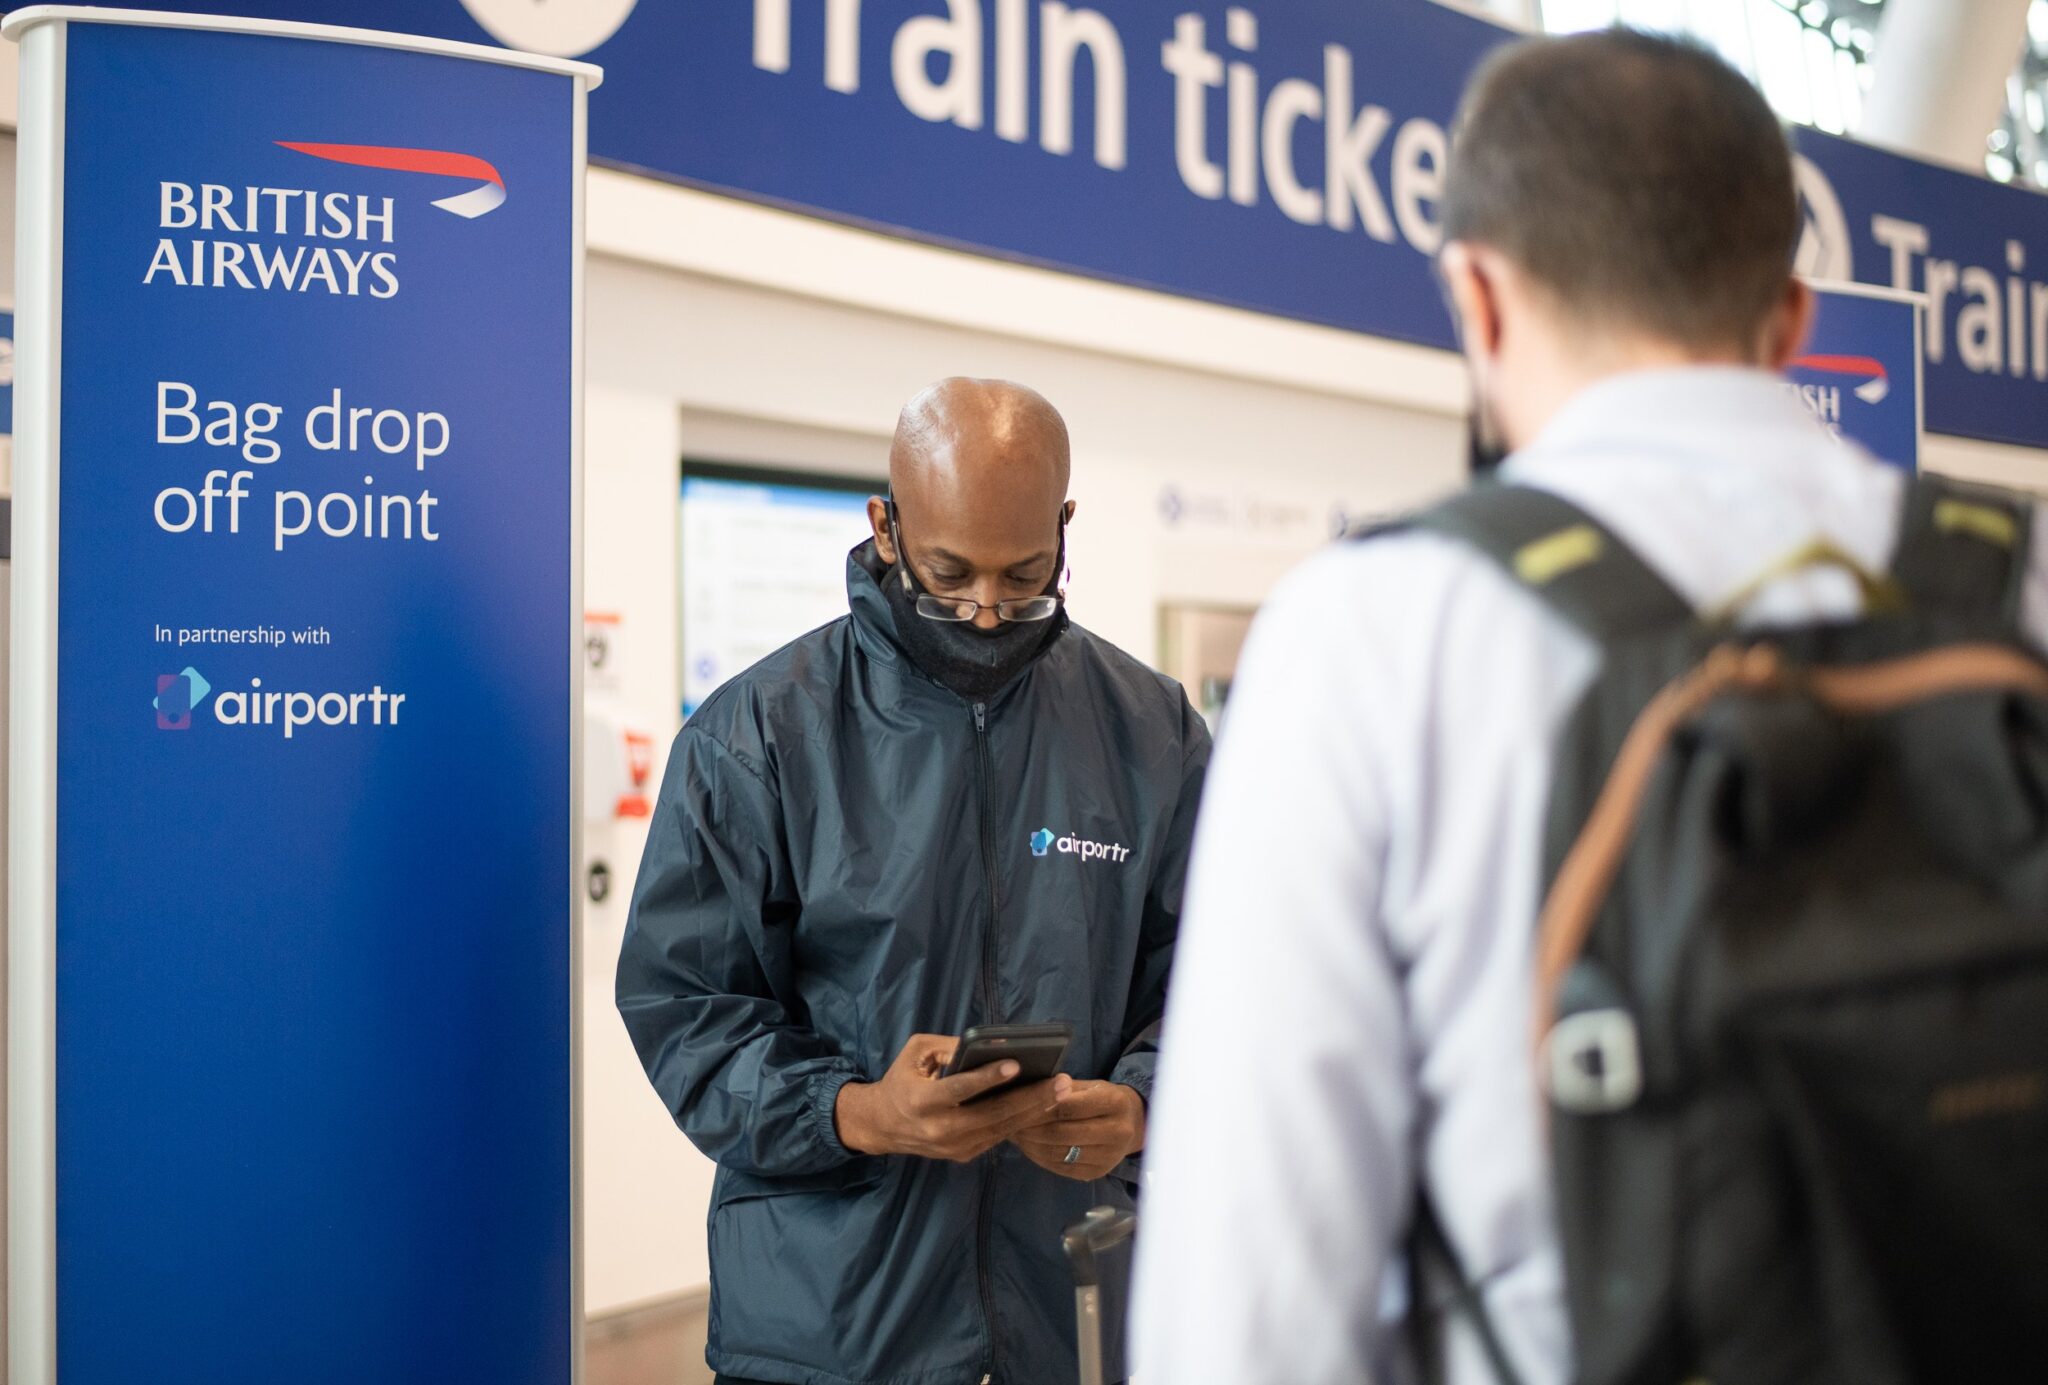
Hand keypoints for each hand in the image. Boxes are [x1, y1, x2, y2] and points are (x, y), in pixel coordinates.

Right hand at [834, 1034, 1061, 1162]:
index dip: (988, 1078)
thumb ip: (949, 1047)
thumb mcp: (916, 1052)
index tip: (1016, 1064)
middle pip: (993, 1114)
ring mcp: (954, 1147)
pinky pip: (998, 1136)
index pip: (960, 1089)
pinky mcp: (964, 1155)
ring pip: (1001, 1129)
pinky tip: (1044, 1105)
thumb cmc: (902, 1080)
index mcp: (922, 1101)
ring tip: (1061, 1091)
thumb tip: (988, 1046)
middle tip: (1061, 1081)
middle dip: (1030, 1098)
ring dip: (1035, 1110)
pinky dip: (1022, 1121)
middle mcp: (939, 1129)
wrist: (883, 1125)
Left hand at [1010, 1077, 1145, 1181]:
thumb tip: (1033, 1089)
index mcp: (1115, 1103)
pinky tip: (1027, 1146)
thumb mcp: (1090, 1086)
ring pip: (1058, 1152)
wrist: (1131, 1124)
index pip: (1069, 1106)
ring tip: (1013, 1132)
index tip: (1018, 1102)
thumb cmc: (1102, 1098)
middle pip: (1061, 1132)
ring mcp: (1108, 1157)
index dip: (1040, 1105)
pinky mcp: (1097, 1173)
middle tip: (1008, 1120)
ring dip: (1030, 1144)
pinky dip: (1039, 1156)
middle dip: (1030, 1127)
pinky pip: (1060, 1167)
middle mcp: (1117, 1132)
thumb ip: (1064, 1089)